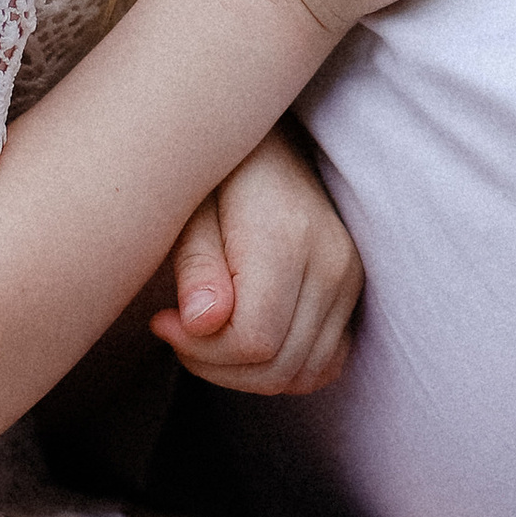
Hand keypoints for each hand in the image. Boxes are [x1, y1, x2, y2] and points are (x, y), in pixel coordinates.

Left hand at [154, 129, 362, 393]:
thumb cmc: (215, 173)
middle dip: (216, 367)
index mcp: (286, 238)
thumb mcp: (187, 207)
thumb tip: (202, 323)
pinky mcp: (352, 289)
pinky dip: (284, 369)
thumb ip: (196, 267)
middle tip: (178, 332)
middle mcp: (331, 262)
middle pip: (278, 366)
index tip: (163, 321)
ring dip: (246, 375)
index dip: (199, 350)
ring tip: (207, 337)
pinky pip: (325, 363)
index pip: (254, 340)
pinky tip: (245, 340)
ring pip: (303, 375)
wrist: (265, 141)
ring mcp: (349, 278)